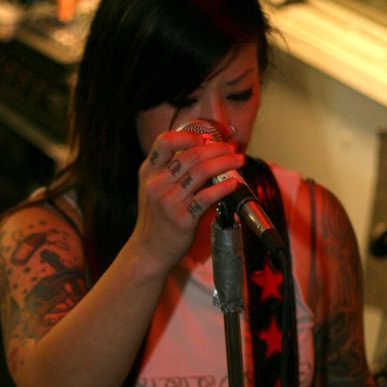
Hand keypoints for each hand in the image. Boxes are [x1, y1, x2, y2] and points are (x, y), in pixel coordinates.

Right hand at [131, 129, 244, 273]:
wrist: (148, 250)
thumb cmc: (156, 218)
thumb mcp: (154, 189)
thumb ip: (171, 171)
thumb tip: (205, 153)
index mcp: (149, 172)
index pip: (164, 141)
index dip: (188, 136)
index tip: (207, 139)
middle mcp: (156, 184)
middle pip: (191, 155)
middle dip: (217, 148)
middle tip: (232, 149)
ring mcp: (168, 201)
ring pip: (201, 172)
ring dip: (225, 163)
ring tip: (238, 161)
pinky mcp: (181, 219)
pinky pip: (206, 198)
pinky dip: (223, 188)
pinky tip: (233, 184)